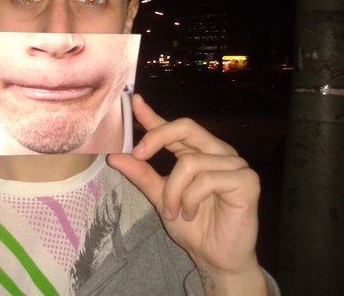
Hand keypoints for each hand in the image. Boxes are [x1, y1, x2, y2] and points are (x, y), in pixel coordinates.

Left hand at [108, 94, 266, 294]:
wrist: (215, 258)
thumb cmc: (192, 227)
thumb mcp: (160, 197)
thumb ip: (141, 174)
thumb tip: (114, 155)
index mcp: (197, 153)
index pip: (174, 127)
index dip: (153, 114)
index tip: (133, 101)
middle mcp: (217, 152)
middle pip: (186, 126)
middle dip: (156, 138)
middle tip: (138, 155)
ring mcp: (235, 165)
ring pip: (190, 161)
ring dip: (173, 190)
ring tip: (174, 212)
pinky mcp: (247, 181)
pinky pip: (208, 179)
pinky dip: (191, 198)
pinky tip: (191, 213)